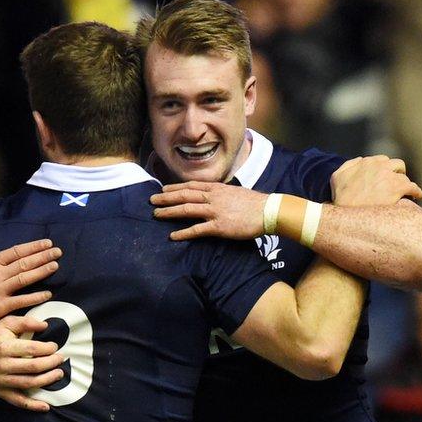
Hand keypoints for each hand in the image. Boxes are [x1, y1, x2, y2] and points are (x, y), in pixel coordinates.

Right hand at [0, 233, 60, 328]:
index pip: (16, 251)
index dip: (33, 247)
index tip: (46, 243)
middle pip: (25, 263)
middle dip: (43, 256)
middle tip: (58, 252)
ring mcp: (0, 290)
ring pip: (25, 278)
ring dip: (42, 271)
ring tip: (56, 266)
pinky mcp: (0, 307)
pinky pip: (21, 301)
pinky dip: (35, 297)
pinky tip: (47, 294)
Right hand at [0, 315, 64, 411]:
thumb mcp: (3, 323)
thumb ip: (24, 322)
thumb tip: (45, 325)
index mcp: (4, 347)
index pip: (32, 349)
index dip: (48, 348)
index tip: (54, 346)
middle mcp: (3, 365)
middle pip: (34, 367)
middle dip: (52, 363)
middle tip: (61, 359)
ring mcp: (1, 381)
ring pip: (30, 383)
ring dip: (48, 380)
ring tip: (59, 374)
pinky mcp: (0, 392)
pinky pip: (18, 401)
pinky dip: (33, 406)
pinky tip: (46, 406)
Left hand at [150, 181, 267, 239]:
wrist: (269, 211)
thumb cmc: (255, 203)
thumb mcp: (235, 192)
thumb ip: (222, 193)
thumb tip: (213, 195)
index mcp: (217, 188)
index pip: (191, 185)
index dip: (175, 187)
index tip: (163, 189)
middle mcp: (213, 197)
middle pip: (184, 195)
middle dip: (166, 197)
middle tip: (151, 200)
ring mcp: (215, 211)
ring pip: (186, 209)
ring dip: (169, 212)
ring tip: (156, 214)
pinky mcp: (219, 226)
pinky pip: (197, 229)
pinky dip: (183, 233)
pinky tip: (173, 235)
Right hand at [330, 155, 421, 205]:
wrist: (346, 213)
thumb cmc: (340, 197)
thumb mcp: (337, 177)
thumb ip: (349, 164)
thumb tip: (361, 160)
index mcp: (367, 162)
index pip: (383, 160)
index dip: (384, 170)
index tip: (384, 178)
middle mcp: (380, 166)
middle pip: (397, 165)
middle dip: (398, 173)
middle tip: (396, 184)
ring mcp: (390, 177)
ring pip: (405, 178)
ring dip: (405, 184)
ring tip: (406, 193)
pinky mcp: (398, 188)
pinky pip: (413, 188)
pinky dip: (416, 192)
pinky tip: (417, 196)